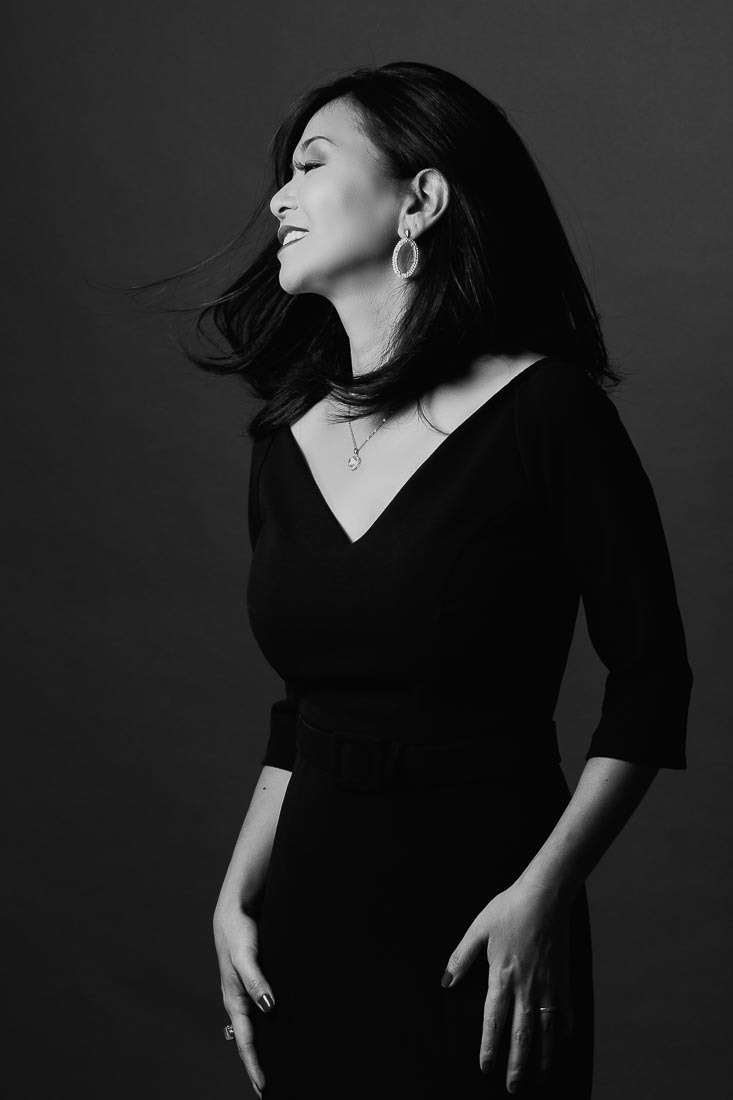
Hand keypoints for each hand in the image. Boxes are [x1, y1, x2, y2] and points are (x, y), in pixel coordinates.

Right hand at [213, 902, 275, 1097]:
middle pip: (247, 1041)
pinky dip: (264, 1030)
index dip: (254, 1064)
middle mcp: (238, 1001)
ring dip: (260, 1050)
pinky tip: (274, 1034)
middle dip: (256, 1065)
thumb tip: (268, 1007)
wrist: (234, 912)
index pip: (245, 1040)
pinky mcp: (252, 985)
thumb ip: (256, 980)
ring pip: (253, 1030)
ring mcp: (244, 994)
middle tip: (267, 1090)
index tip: (264, 1086)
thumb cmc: (238, 933)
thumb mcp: (245, 956)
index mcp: (233, 999)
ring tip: (272, 1070)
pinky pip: (258, 1016)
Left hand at [440, 882, 573, 1092]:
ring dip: (543, 1056)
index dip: (489, 1046)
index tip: (486, 1067)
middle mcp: (526, 987)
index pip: (493, 1021)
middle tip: (512, 1087)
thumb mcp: (478, 929)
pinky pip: (565, 1010)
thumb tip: (446, 982)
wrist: (545, 896)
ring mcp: (548, 985)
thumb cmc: (509, 909)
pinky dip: (563, 1028)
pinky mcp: (563, 978)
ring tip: (540, 1077)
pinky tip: (561, 1041)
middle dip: (516, 1064)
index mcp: (502, 976)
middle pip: (521, 1034)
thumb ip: (461, 957)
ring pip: (546, 1030)